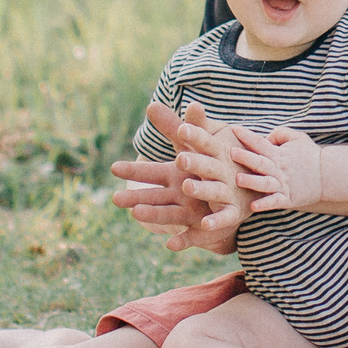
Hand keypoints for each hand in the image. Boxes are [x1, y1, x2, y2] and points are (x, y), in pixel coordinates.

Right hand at [111, 101, 241, 252]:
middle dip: (136, 197)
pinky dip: (181, 241)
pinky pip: (191, 237)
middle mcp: (177, 196)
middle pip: (154, 196)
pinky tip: (170, 246)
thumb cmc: (212, 170)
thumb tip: (183, 101)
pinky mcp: (202, 230)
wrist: (234, 200)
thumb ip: (190, 127)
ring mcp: (188, 214)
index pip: (151, 172)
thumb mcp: (203, 146)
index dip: (133, 170)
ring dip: (152, 216)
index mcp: (175, 175)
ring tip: (136, 214)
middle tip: (115, 198)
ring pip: (168, 215)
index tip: (113, 167)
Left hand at [175, 110, 259, 245]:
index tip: (182, 128)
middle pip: (206, 166)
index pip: (203, 141)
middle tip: (181, 157)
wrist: (252, 186)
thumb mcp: (197, 143)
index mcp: (212, 152)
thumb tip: (151, 105)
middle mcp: (220, 171)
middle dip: (195, 162)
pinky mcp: (231, 213)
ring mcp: (226, 192)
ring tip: (187, 186)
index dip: (194, 135)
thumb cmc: (217, 160)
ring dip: (201, 190)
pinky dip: (214, 223)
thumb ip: (173, 127)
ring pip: (212, 191)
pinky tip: (202, 226)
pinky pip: (223, 219)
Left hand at [224, 124, 321, 211]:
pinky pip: (275, 202)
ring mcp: (283, 184)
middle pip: (260, 162)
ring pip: (265, 183)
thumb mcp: (297, 137)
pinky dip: (265, 204)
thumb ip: (280, 133)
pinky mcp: (288, 198)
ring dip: (251, 181)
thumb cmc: (310, 155)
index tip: (233, 128)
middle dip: (245, 157)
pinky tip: (253, 206)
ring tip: (238, 179)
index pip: (260, 142)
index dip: (247, 135)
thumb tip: (265, 135)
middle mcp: (279, 169)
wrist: (329, 174)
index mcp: (278, 154)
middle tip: (231, 152)